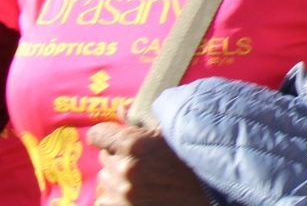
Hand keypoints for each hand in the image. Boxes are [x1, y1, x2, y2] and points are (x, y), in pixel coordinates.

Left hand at [88, 122, 206, 203]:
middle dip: (118, 156)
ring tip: (142, 178)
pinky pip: (104, 199)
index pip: (98, 134)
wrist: (209, 194)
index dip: (106, 134)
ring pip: (104, 179)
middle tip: (142, 160)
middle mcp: (124, 169)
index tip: (114, 138)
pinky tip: (137, 193)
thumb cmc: (192, 160)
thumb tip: (120, 108)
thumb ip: (141, 121)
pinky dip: (116, 196)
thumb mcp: (171, 134)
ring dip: (117, 177)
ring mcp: (122, 193)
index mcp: (135, 144)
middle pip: (104, 157)